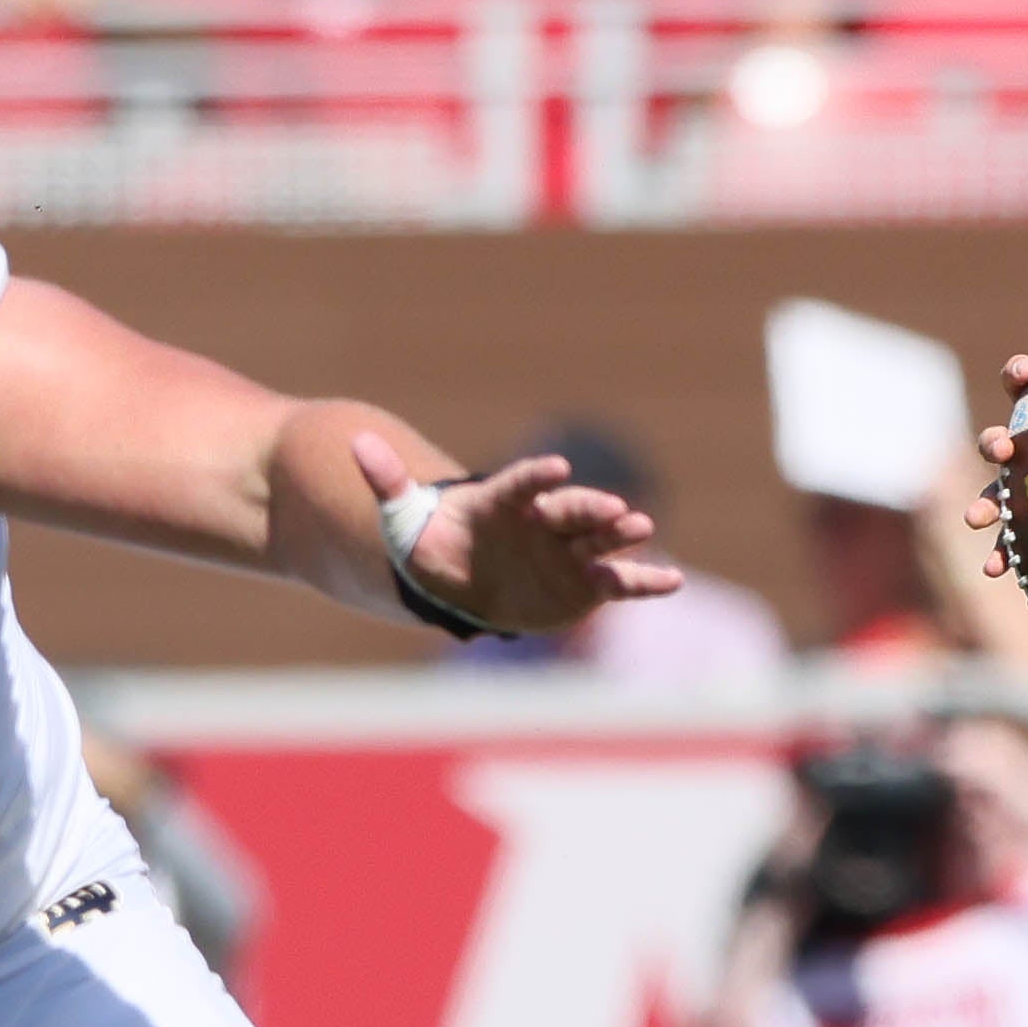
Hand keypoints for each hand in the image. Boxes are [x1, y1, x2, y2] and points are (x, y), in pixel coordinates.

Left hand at [358, 430, 669, 634]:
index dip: (538, 475)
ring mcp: (568, 551)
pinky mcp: (584, 584)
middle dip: (593, 508)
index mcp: (504, 501)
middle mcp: (543, 521)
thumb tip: (354, 442)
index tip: (557, 467)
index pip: (522, 483)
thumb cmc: (433, 541)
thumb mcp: (403, 517)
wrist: (459, 577)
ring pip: (600, 541)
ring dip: (622, 536)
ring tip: (644, 530)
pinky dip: (644, 582)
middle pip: (572, 510)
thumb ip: (388, 482)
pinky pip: (618, 583)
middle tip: (617, 509)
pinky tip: (672, 581)